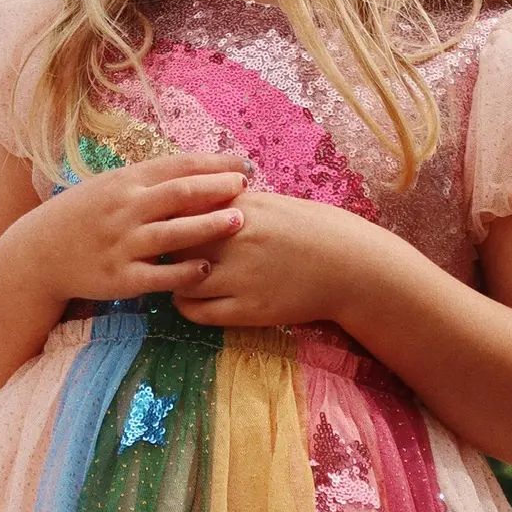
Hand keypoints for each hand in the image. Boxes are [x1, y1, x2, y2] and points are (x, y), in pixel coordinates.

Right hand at [8, 152, 251, 307]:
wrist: (40, 253)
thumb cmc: (82, 215)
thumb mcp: (109, 186)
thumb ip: (147, 180)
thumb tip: (193, 168)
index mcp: (125, 182)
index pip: (177, 166)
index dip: (213, 163)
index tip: (242, 163)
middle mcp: (125, 209)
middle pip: (180, 194)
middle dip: (217, 188)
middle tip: (245, 186)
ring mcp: (123, 244)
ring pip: (175, 233)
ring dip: (210, 226)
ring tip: (239, 221)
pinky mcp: (121, 278)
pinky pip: (161, 276)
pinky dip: (186, 272)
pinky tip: (207, 268)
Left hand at [172, 191, 381, 328]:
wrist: (348, 265)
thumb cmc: (309, 228)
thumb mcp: (268, 204)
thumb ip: (229, 203)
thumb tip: (193, 200)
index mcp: (239, 208)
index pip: (181, 210)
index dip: (167, 218)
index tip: (163, 223)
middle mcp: (235, 240)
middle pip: (174, 242)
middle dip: (165, 247)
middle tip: (162, 251)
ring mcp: (240, 277)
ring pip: (180, 279)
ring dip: (171, 278)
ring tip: (174, 277)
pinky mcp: (248, 310)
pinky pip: (198, 311)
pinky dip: (185, 305)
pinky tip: (189, 298)